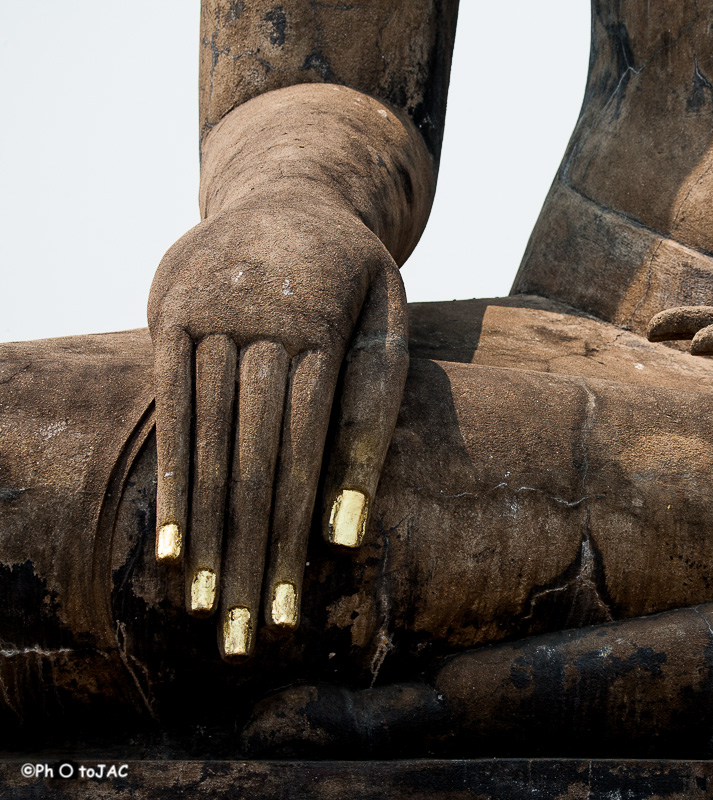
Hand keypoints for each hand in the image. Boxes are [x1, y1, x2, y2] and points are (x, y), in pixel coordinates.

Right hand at [148, 195, 407, 660]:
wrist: (290, 189)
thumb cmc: (354, 278)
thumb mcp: (388, 325)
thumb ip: (372, 421)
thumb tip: (349, 537)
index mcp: (321, 331)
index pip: (305, 459)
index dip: (296, 538)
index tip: (293, 612)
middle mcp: (256, 327)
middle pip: (253, 466)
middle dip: (250, 558)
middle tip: (248, 640)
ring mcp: (205, 320)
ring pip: (206, 449)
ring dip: (207, 537)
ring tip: (210, 611)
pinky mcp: (168, 319)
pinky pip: (167, 414)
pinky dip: (171, 484)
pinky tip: (170, 549)